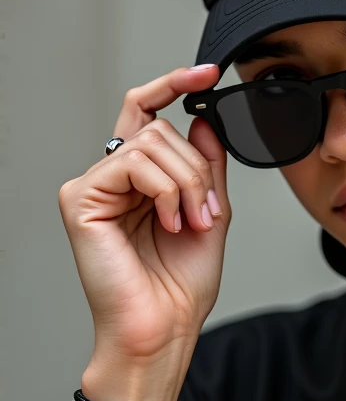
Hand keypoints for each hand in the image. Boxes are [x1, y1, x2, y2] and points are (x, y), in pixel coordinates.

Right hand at [59, 65, 229, 363]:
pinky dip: (165, 189)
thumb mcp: (210, 212)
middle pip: (160, 129)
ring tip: (191, 222)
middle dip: (197, 168)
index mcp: (140, 180)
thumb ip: (206, 165)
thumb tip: (201, 119)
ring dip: (187, 182)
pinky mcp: (80, 198)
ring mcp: (93, 186)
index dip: (174, 85)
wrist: (164, 328)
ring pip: (150, 141)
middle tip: (207, 210)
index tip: (207, 72)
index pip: (148, 114)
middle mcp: (112, 178)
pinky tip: (169, 221)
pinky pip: (133, 161)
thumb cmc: (180, 285)